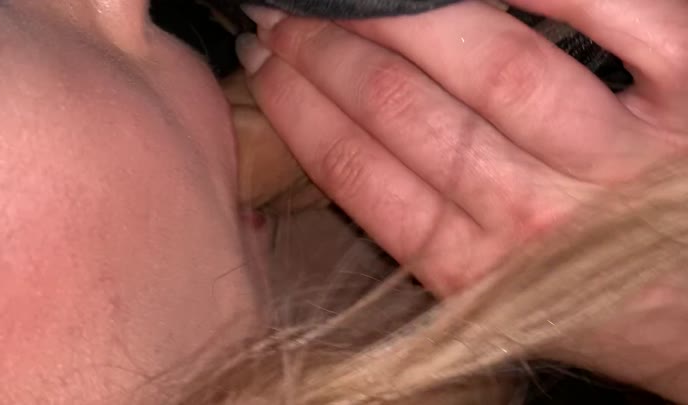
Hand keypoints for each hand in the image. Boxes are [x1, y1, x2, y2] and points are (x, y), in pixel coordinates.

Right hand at [236, 1, 687, 399]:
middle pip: (405, 110)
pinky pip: (614, 10)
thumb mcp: (490, 295)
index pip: (357, 176)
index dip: (299, 109)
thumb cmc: (595, 302)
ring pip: (490, 62)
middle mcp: (540, 218)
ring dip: (395, 17)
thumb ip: (421, 231)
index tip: (264, 69)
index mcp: (477, 272)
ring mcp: (618, 153)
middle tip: (284, 19)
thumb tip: (343, 142)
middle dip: (326, 52)